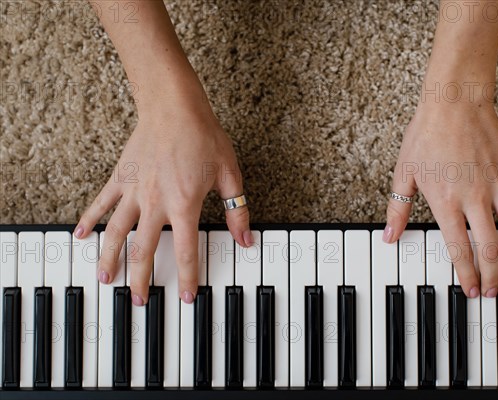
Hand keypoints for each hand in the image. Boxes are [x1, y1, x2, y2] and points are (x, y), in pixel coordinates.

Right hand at [74, 79, 250, 305]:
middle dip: (141, 279)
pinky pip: (101, 203)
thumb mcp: (229, 174)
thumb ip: (237, 211)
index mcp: (184, 204)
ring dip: (110, 258)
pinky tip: (79, 236)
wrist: (175, 106)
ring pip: (117, 232)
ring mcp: (134, 191)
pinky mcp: (120, 177)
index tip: (188, 298)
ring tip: (105, 279)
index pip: (186, 251)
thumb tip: (246, 239)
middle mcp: (155, 203)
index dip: (188, 278)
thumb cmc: (203, 137)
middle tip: (139, 301)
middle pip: (144, 250)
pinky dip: (88, 220)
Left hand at [384, 99, 497, 297]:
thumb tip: (389, 236)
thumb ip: (398, 209)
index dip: (466, 274)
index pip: (458, 249)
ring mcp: (496, 182)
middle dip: (493, 272)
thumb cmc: (425, 135)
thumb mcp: (403, 174)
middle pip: (488, 245)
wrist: (451, 101)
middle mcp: (474, 197)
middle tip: (497, 290)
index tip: (472, 290)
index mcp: (446, 202)